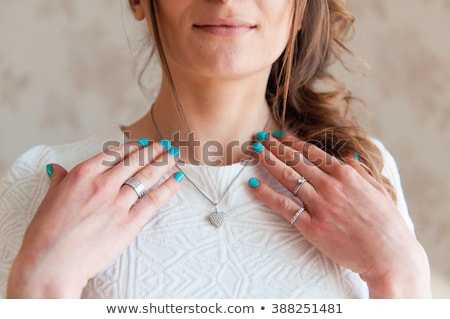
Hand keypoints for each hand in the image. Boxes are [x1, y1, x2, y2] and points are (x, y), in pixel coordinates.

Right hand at [7, 140, 182, 297]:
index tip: (143, 143)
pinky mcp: (129, 222)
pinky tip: (178, 178)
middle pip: (135, 161)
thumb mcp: (49, 199)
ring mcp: (118, 203)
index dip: (133, 147)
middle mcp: (103, 184)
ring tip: (174, 155)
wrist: (51, 263)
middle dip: (153, 150)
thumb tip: (56, 168)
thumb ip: (59, 180)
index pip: (114, 154)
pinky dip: (168, 187)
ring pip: (147, 176)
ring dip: (164, 163)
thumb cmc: (46, 234)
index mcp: (83, 175)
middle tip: (165, 145)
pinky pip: (154, 200)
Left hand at [250, 133, 430, 297]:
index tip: (279, 135)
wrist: (390, 256)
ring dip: (268, 163)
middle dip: (275, 147)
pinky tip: (253, 185)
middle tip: (259, 138)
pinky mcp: (311, 226)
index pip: (312, 153)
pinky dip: (266, 195)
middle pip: (295, 161)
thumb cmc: (388, 224)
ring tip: (254, 152)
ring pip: (287, 178)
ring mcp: (319, 205)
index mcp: (346, 175)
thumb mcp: (378, 190)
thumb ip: (360, 171)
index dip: (292, 142)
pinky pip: (283, 206)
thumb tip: (348, 156)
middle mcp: (330, 185)